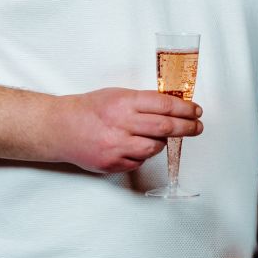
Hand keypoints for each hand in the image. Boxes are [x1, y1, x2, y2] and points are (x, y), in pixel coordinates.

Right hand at [48, 88, 201, 173]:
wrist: (60, 128)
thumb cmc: (89, 109)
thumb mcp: (117, 95)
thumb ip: (142, 102)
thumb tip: (173, 107)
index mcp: (124, 102)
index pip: (164, 105)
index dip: (185, 109)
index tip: (196, 111)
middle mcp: (121, 123)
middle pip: (165, 127)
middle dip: (187, 127)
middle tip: (197, 127)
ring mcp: (116, 145)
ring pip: (154, 147)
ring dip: (162, 142)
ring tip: (159, 136)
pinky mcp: (112, 163)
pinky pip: (139, 161)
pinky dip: (143, 154)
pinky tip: (136, 146)